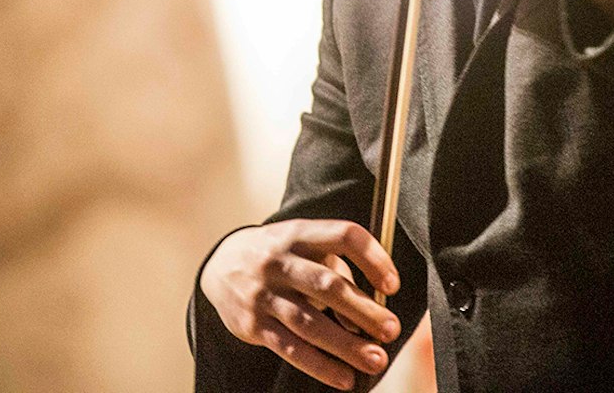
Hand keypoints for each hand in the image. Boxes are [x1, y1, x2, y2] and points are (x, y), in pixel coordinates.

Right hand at [200, 219, 402, 389]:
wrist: (221, 264)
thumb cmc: (279, 256)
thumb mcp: (303, 245)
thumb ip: (336, 270)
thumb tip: (368, 313)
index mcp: (299, 234)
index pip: (343, 236)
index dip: (372, 258)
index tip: (392, 285)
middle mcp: (279, 261)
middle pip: (327, 285)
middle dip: (363, 309)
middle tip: (391, 329)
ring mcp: (264, 294)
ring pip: (309, 323)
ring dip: (347, 345)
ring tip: (376, 360)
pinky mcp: (253, 324)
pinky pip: (290, 348)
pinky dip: (320, 366)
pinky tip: (344, 378)